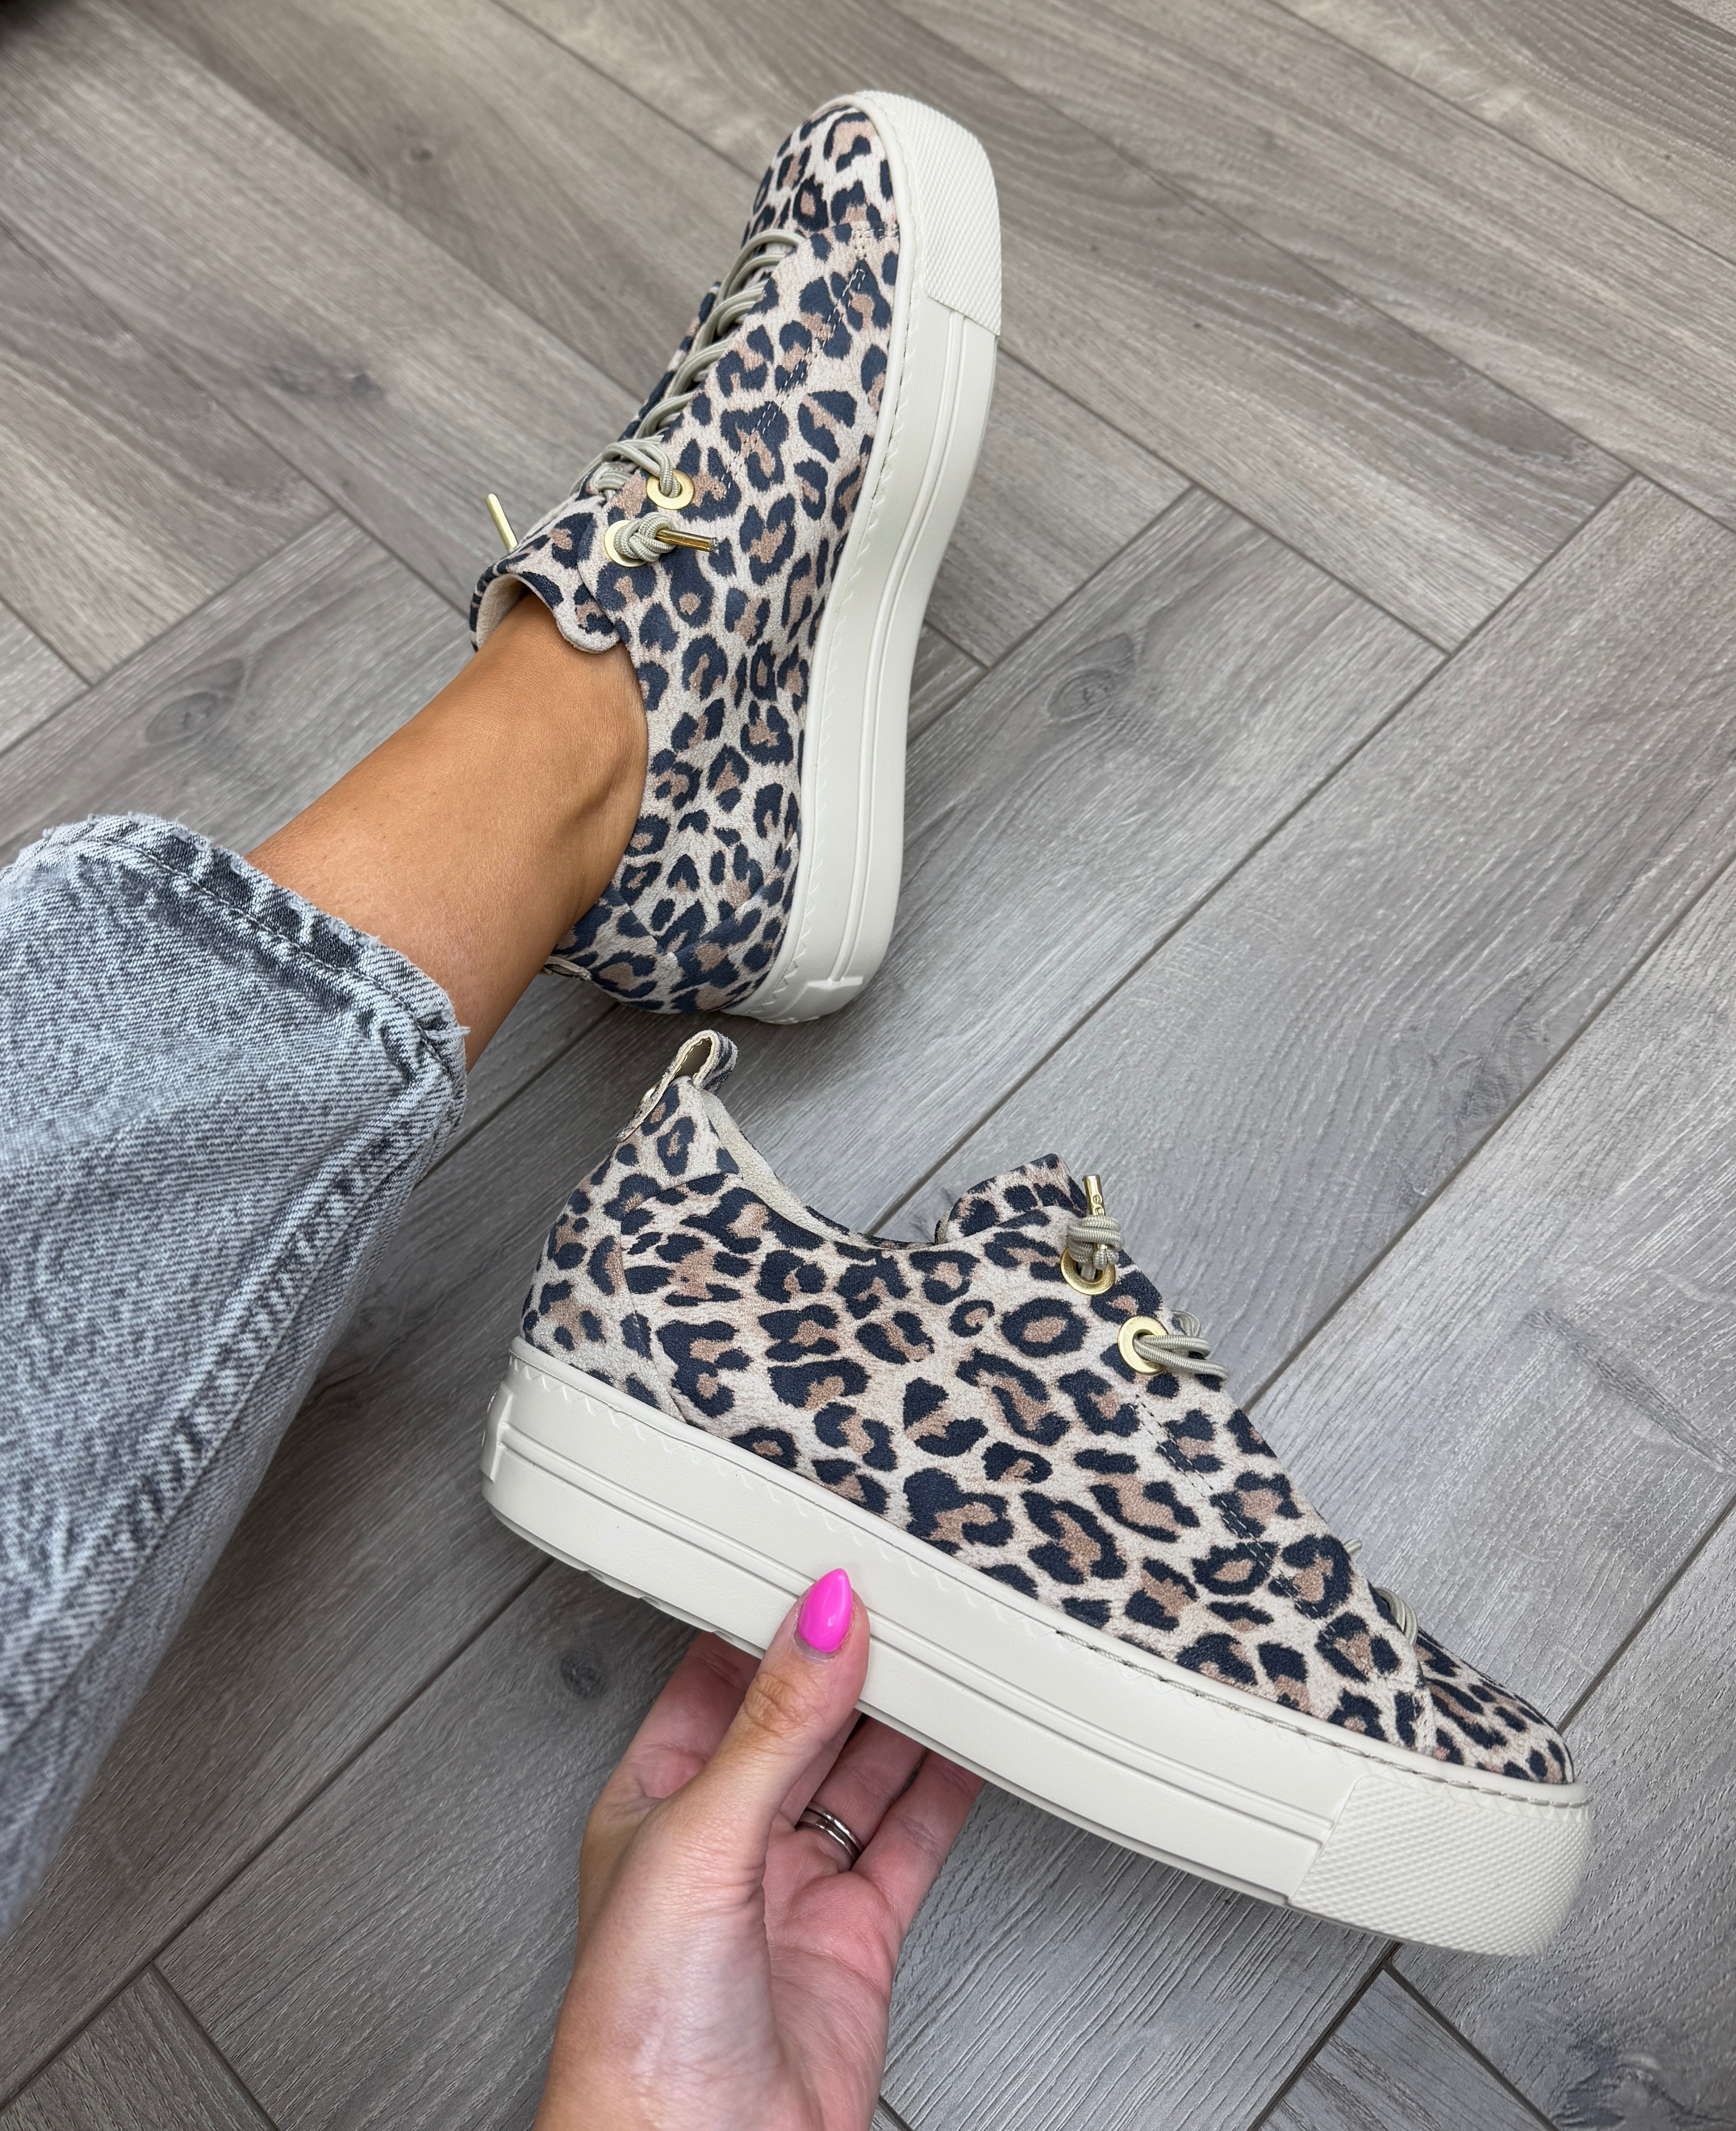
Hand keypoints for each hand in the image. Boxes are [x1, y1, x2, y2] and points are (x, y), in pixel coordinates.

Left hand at [534, 1570, 981, 2130]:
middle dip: (850, 1658)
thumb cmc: (640, 2034)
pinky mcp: (856, 1934)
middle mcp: (725, 1838)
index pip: (718, 1678)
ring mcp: (793, 1886)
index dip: (773, 1619)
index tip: (825, 1561)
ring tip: (950, 1646)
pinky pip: (909, 1838)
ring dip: (905, 1714)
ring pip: (862, 1771)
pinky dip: (947, 1787)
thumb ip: (771, 1725)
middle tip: (906, 1593)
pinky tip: (973, 1740)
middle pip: (801, 1718)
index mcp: (655, 1800)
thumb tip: (820, 1620)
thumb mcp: (699, 1840)